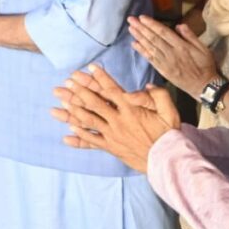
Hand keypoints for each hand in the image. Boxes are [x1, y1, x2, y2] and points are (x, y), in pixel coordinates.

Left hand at [51, 65, 179, 173]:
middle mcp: (119, 121)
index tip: (89, 67)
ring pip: (89, 121)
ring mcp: (113, 135)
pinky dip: (80, 138)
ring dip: (72, 112)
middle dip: (78, 91)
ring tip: (59, 104)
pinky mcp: (111, 147)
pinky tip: (67, 132)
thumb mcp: (169, 111)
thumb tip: (143, 87)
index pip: (112, 90)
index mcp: (131, 109)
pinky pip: (92, 142)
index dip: (100, 78)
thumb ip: (158, 95)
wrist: (168, 161)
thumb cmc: (169, 134)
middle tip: (65, 83)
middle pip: (94, 103)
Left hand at [128, 15, 216, 99]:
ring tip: (131, 28)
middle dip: (141, 28)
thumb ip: (191, 36)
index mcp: (182, 46)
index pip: (164, 32)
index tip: (142, 17)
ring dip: (139, 37)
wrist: (203, 86)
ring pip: (150, 47)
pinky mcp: (162, 70)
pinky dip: (142, 51)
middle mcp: (171, 53)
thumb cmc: (205, 66)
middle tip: (131, 19)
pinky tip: (134, 44)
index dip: (152, 24)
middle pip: (154, 39)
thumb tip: (179, 25)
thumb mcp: (204, 49)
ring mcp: (165, 62)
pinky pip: (150, 59)